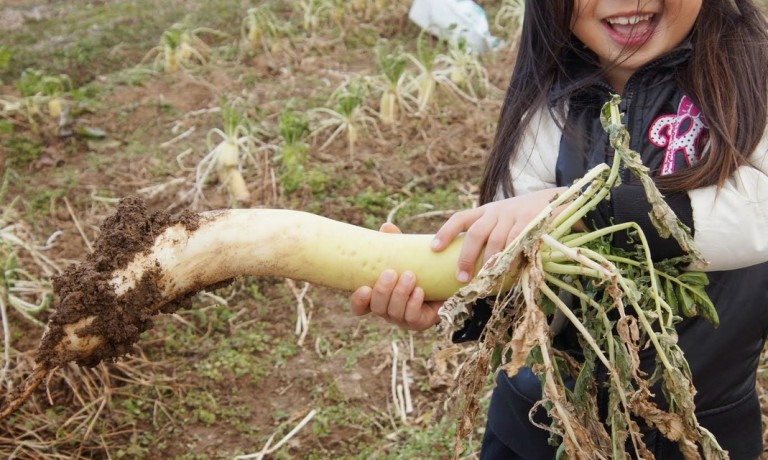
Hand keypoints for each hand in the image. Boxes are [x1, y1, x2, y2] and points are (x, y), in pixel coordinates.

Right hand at [350, 223, 442, 330]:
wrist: (445, 283)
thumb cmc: (418, 268)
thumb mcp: (405, 256)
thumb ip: (394, 244)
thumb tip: (386, 227)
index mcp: (378, 297)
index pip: (359, 306)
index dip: (358, 301)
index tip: (363, 288)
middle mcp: (387, 310)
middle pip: (377, 308)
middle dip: (383, 291)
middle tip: (391, 273)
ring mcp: (402, 319)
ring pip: (394, 312)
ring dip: (400, 294)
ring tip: (410, 276)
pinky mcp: (418, 323)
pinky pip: (411, 317)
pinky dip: (413, 303)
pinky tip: (420, 291)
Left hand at [431, 187, 571, 282]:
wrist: (553, 199)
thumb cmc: (520, 218)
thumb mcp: (500, 219)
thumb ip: (486, 234)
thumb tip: (466, 266)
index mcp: (485, 211)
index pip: (460, 218)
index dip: (445, 232)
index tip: (434, 249)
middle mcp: (496, 211)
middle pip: (475, 233)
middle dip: (466, 257)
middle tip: (461, 278)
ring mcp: (513, 216)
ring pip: (496, 240)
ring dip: (489, 262)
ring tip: (484, 279)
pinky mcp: (531, 222)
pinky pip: (517, 242)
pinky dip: (511, 257)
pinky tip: (506, 270)